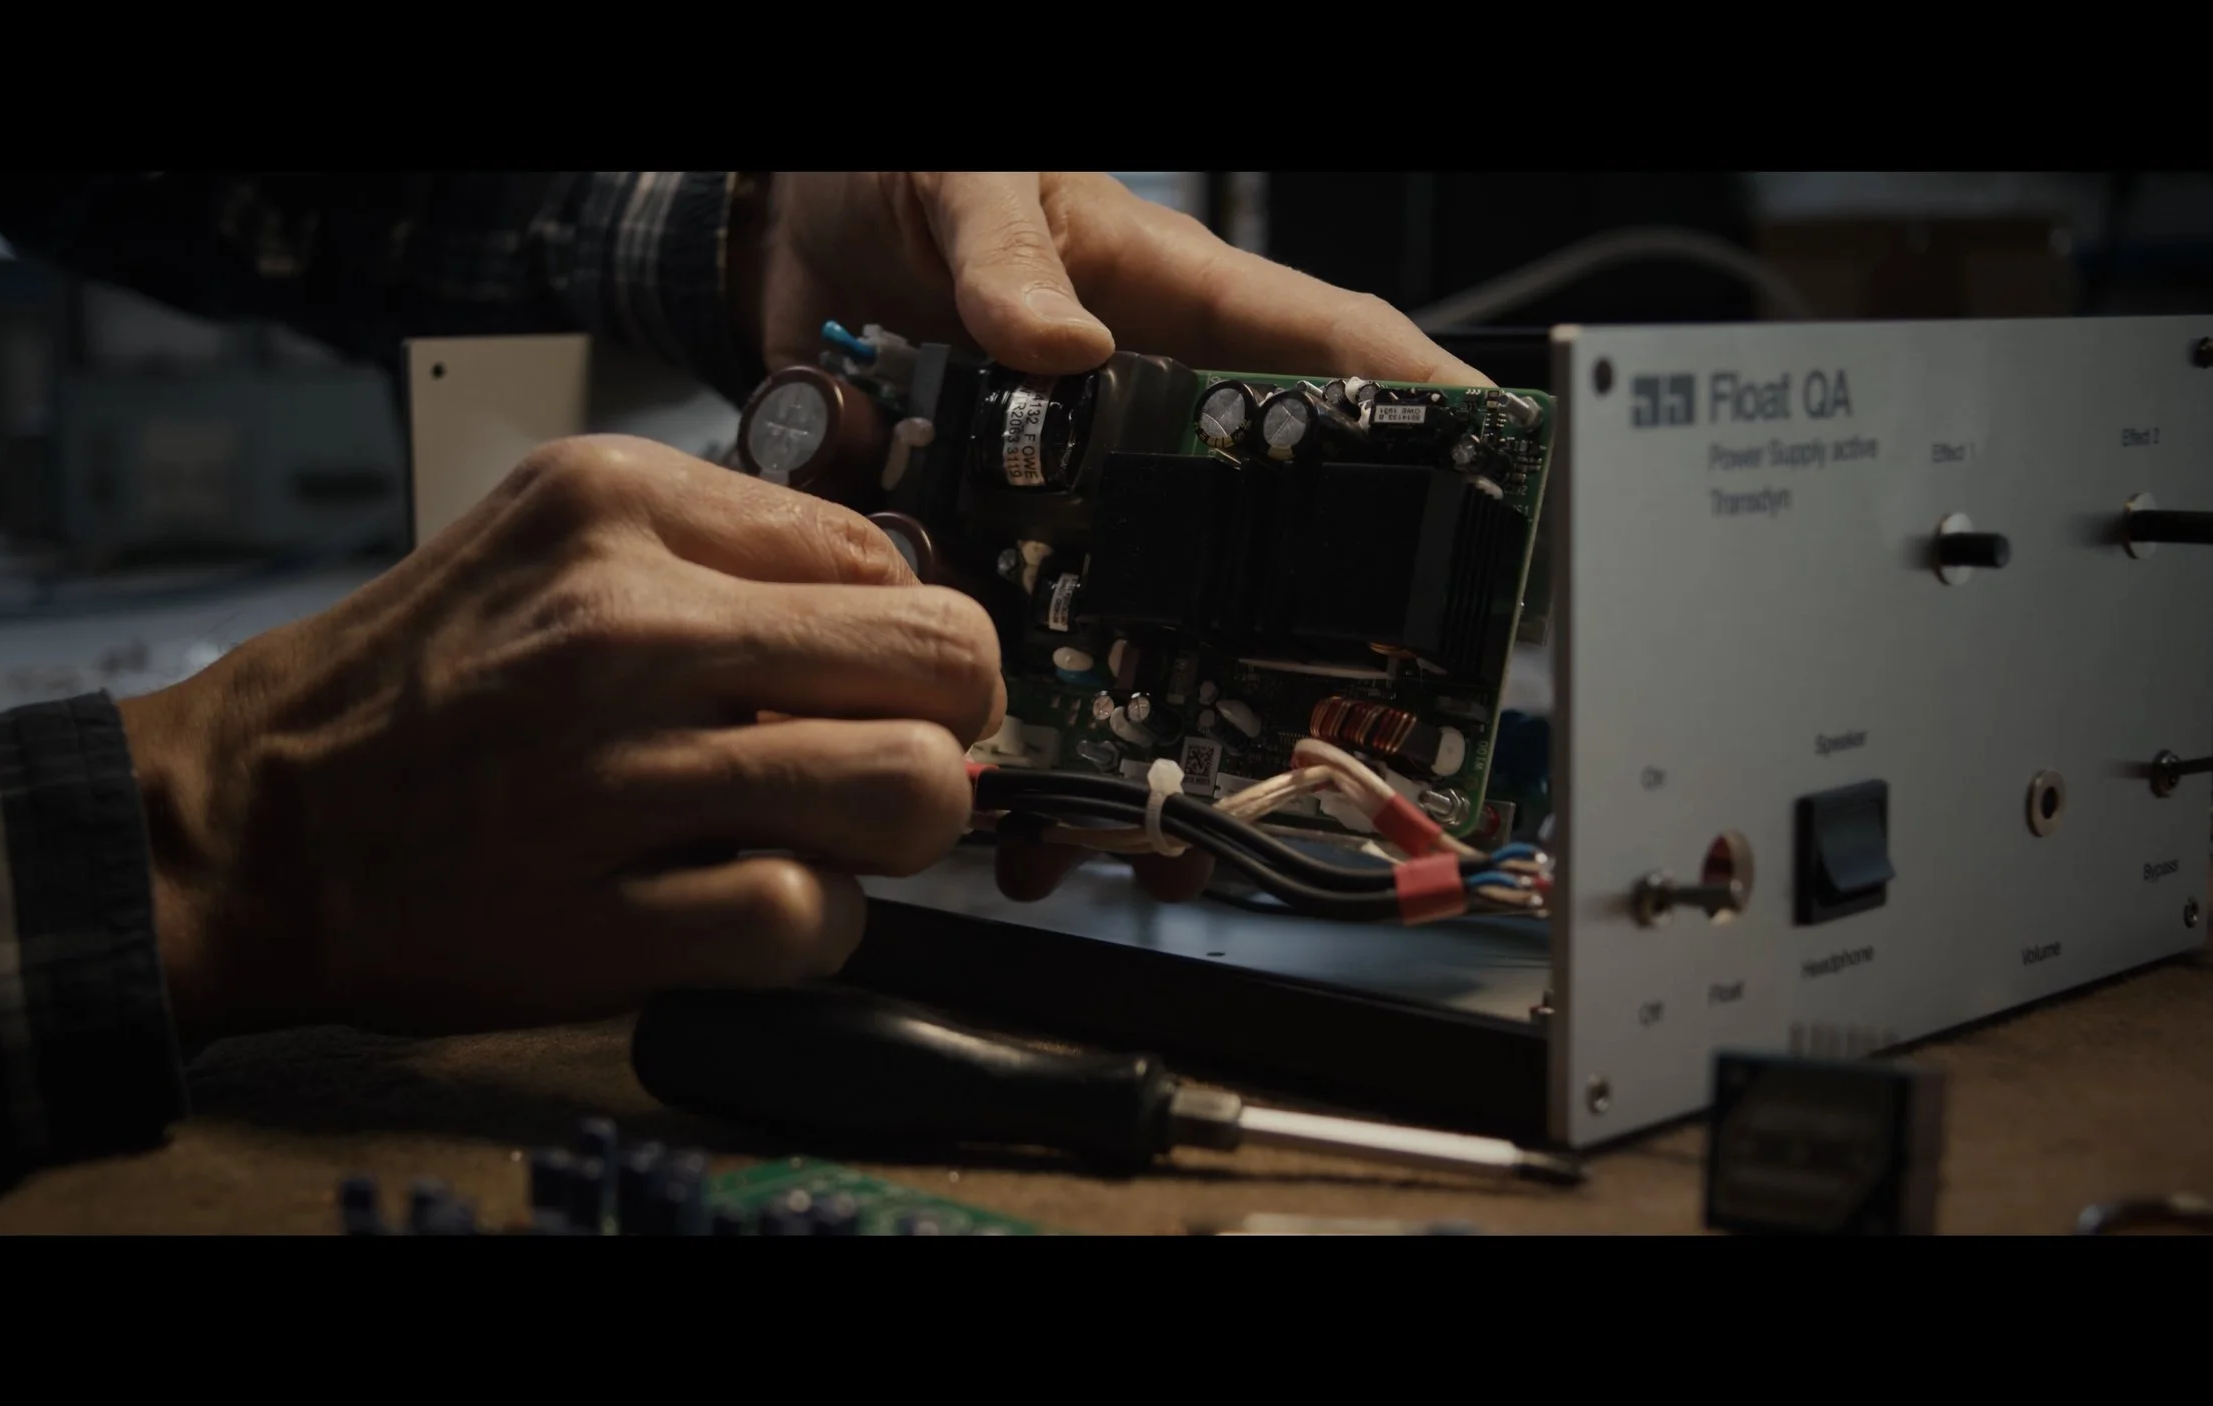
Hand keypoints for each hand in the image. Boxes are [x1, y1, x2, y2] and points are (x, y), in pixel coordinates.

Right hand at [119, 436, 1002, 1047]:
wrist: (246, 825)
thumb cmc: (416, 686)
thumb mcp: (549, 533)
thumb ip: (724, 546)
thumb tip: (899, 608)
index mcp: (619, 509)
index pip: (889, 556)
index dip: (907, 640)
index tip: (871, 684)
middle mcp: (622, 628)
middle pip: (942, 663)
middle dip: (945, 727)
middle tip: (877, 758)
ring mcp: (610, 779)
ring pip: (907, 793)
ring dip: (889, 835)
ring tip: (814, 833)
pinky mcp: (597, 921)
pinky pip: (809, 921)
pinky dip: (810, 927)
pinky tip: (746, 903)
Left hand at [740, 171, 1474, 902]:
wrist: (770, 228)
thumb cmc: (891, 168)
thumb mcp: (960, 177)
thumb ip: (1003, 253)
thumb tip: (1063, 342)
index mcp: (1170, 304)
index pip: (1330, 349)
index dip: (1430, 415)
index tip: (1504, 497)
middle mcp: (1140, 410)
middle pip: (1255, 536)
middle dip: (1295, 651)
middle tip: (1320, 750)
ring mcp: (1067, 485)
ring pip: (1144, 620)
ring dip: (1153, 729)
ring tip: (1150, 832)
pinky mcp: (982, 534)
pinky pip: (1017, 639)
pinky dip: (1016, 723)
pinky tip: (1016, 798)